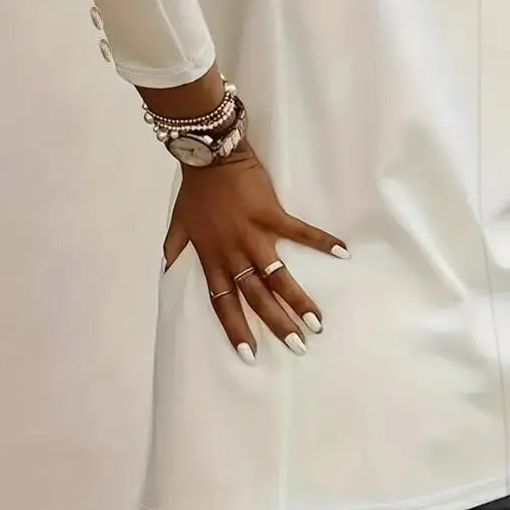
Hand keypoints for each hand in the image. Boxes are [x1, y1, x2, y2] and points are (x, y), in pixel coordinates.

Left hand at [162, 140, 347, 361]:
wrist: (210, 154)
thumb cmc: (196, 189)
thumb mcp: (178, 222)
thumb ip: (174, 247)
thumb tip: (166, 269)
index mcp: (212, 258)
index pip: (223, 302)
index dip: (236, 328)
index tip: (250, 355)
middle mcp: (233, 252)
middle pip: (256, 296)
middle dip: (277, 323)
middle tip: (297, 346)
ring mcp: (254, 234)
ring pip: (277, 274)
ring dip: (297, 298)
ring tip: (316, 321)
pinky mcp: (271, 214)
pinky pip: (299, 232)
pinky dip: (321, 241)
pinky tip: (343, 252)